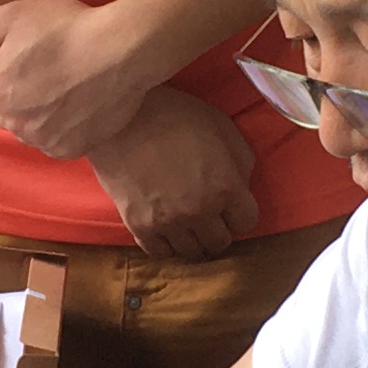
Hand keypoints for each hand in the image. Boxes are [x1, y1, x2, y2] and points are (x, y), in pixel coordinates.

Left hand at [0, 0, 157, 159]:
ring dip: (37, 113)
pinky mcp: (71, 149)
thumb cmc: (66, 28)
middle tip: (45, 69)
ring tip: (64, 85)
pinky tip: (78, 103)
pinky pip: (54, 142)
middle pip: (2, 112)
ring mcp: (44, 139)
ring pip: (28, 128)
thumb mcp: (10, 16)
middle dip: (14, 95)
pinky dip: (61, 128)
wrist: (122, 49)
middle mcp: (14, 122)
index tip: (24, 55)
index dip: (0, 70)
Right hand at [82, 87, 260, 258]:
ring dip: (193, 238)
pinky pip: (160, 253)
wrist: (121, 116)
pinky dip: (166, 244)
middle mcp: (200, 211)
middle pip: (220, 243)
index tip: (230, 205)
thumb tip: (242, 186)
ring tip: (185, 222)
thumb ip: (240, 160)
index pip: (246, 222)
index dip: (239, 213)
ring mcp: (169, 222)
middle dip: (218, 229)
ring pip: (191, 252)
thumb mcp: (221, 126)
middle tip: (208, 214)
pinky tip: (164, 228)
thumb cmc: (174, 114)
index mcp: (225, 187)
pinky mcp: (139, 226)